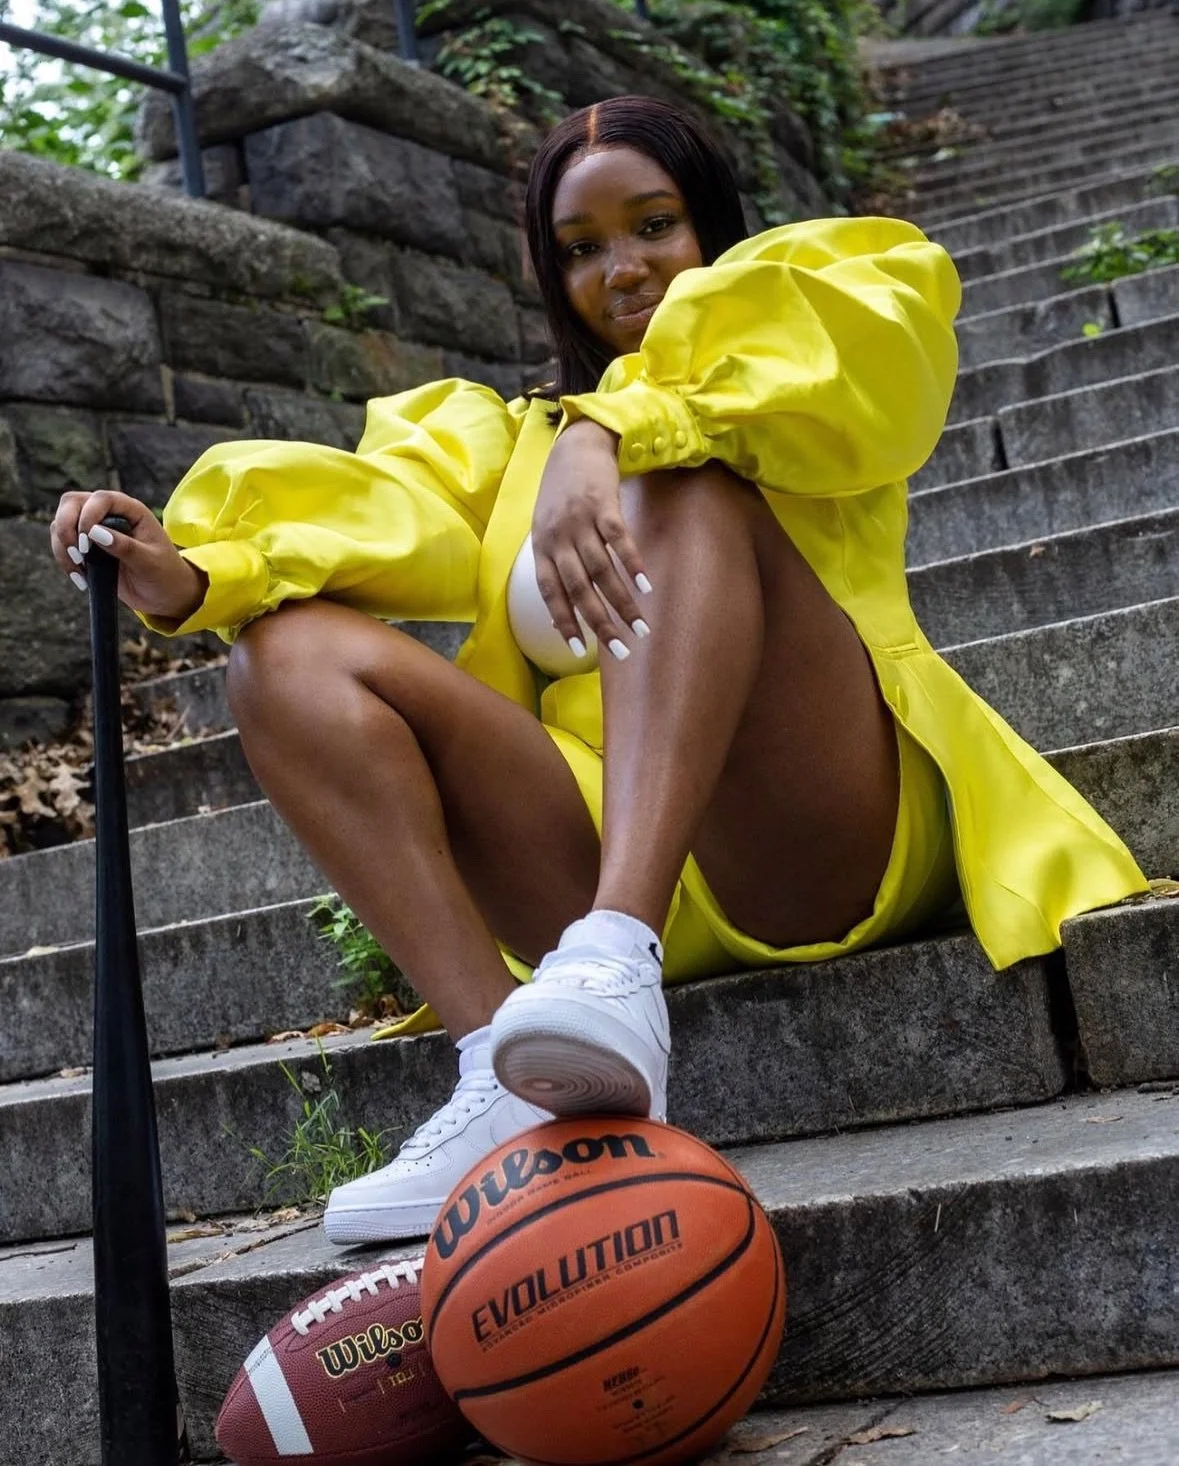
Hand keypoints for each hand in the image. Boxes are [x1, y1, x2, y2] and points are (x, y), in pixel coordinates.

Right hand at [50, 489, 207, 623]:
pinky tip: (80, 578)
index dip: (88, 516)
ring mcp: (95, 528)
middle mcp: (111, 514)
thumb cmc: (165, 575)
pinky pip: (62, 543)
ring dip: (62, 545)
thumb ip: (125, 547)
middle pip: (73, 502)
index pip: (101, 498)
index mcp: (132, 511)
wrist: (164, 596)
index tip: (86, 543)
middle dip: (67, 527)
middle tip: (77, 555)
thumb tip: (94, 533)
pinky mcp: (86, 547)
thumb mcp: (150, 562)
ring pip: (61, 522)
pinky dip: (63, 559)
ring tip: (79, 570)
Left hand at [531, 420, 651, 660]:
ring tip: (641, 626)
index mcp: (542, 546)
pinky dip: (632, 565)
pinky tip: (646, 587)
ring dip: (623, 602)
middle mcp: (558, 536)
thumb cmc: (562, 493)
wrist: (576, 445)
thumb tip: (564, 608)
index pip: (551, 592)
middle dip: (601, 622)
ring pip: (602, 570)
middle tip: (621, 649)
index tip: (579, 650)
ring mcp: (580, 520)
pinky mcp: (603, 504)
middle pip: (580, 588)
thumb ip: (556, 563)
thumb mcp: (549, 528)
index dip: (564, 621)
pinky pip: (619, 540)